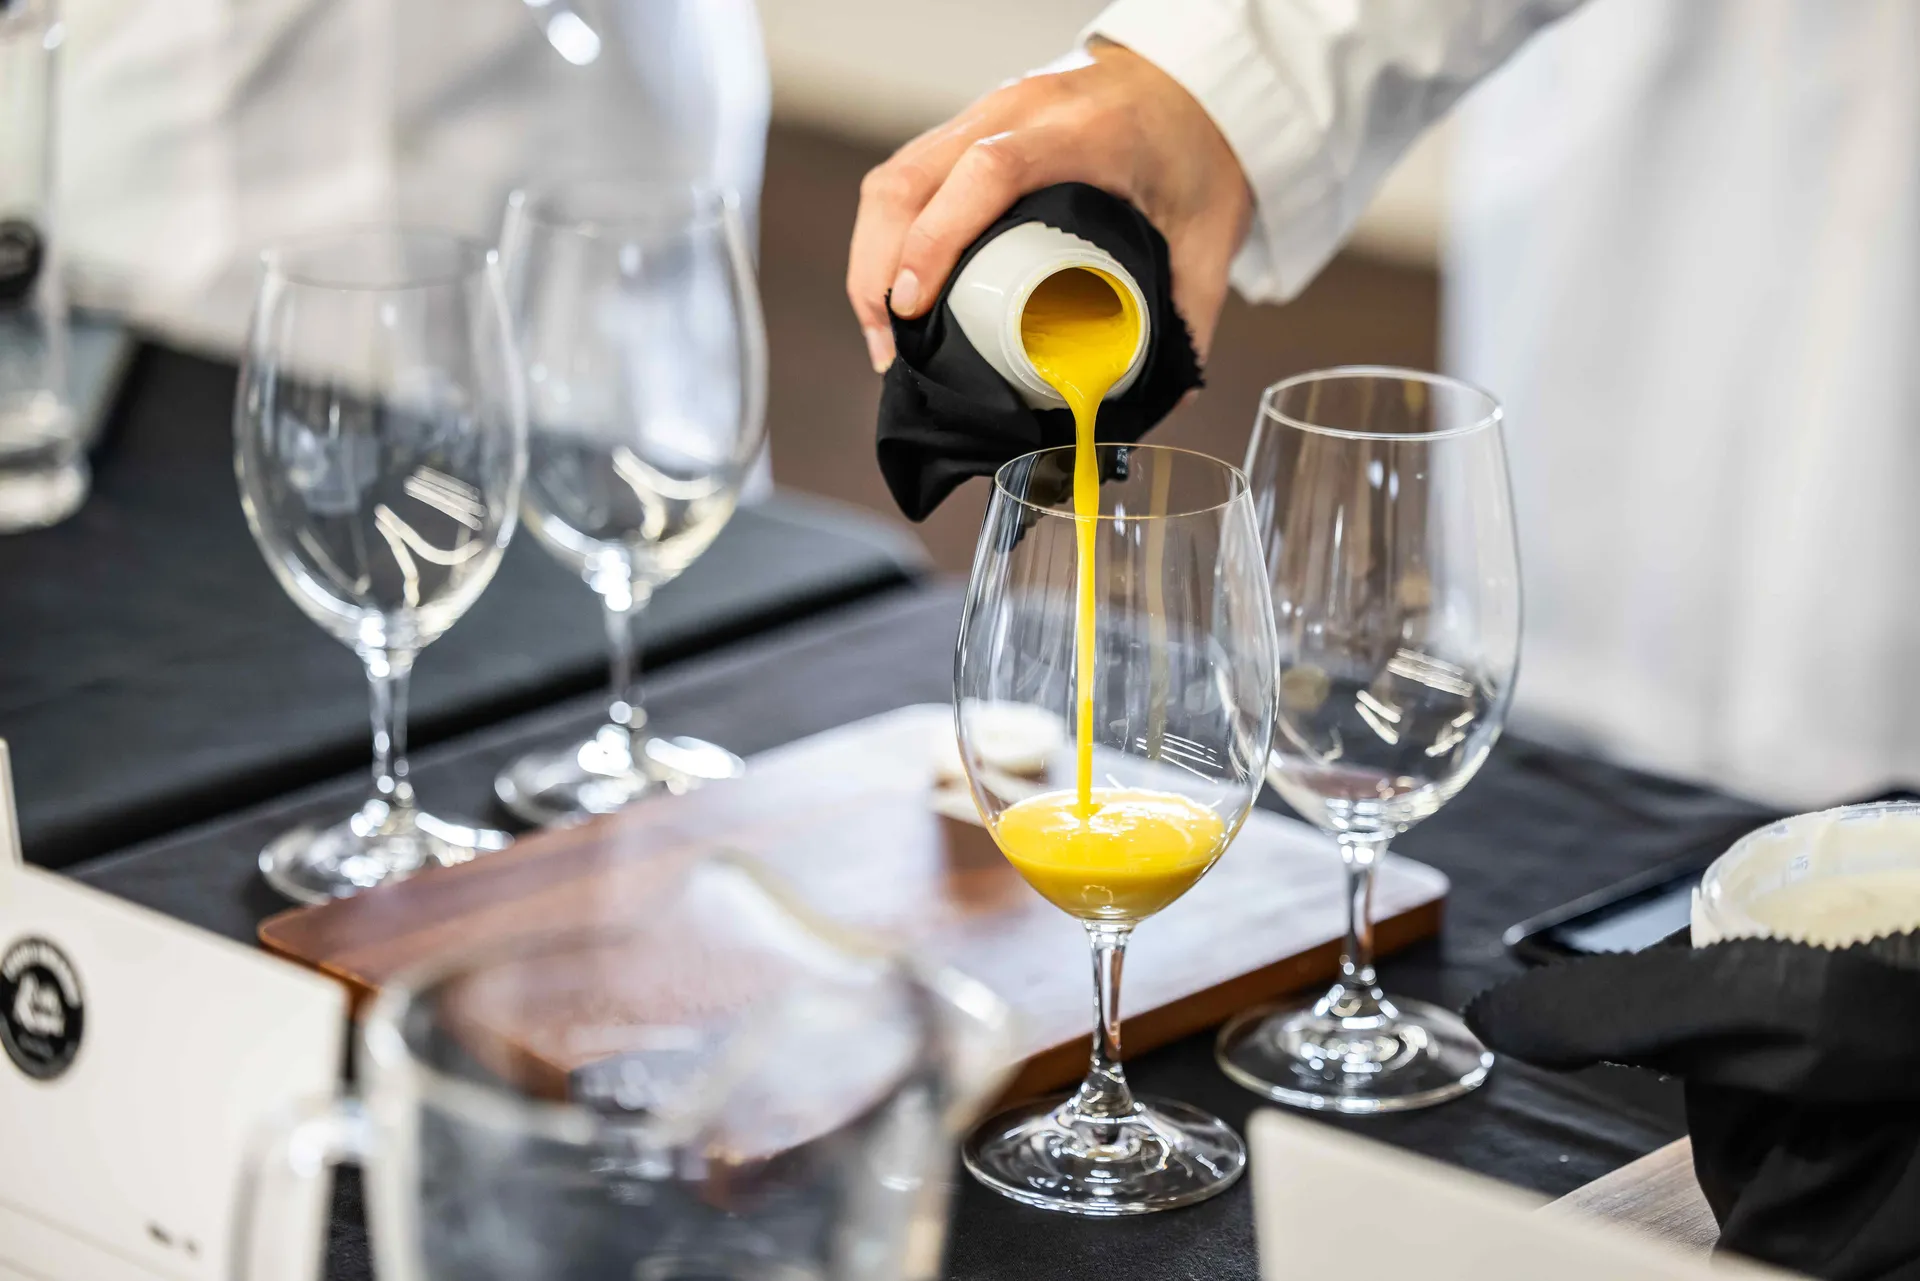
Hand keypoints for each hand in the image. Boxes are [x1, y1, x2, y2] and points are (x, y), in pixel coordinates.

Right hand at [847, 40, 1251, 373]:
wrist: (1196, 84)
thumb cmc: (1200, 149)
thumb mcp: (1208, 233)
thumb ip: (1187, 315)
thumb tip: (1163, 401)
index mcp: (1080, 132)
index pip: (985, 174)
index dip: (935, 242)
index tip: (912, 308)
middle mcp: (1016, 112)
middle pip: (909, 178)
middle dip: (877, 269)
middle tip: (890, 349)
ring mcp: (985, 115)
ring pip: (894, 178)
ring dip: (873, 258)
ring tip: (886, 334)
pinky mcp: (970, 129)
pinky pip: (906, 177)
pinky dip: (888, 237)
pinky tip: (897, 291)